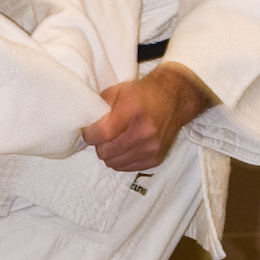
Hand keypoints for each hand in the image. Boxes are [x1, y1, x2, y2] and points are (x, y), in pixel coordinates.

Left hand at [83, 64, 214, 171]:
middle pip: (106, 152)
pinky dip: (121, 159)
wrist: (174, 99)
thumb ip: (100, 108)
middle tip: (103, 135)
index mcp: (132, 111)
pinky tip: (125, 147)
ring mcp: (151, 148)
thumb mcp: (117, 91)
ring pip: (114, 163)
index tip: (89, 131)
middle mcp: (143, 132)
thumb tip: (85, 125)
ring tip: (115, 140)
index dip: (90, 135)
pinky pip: (126, 168)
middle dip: (99, 144)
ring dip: (110, 153)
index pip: (103, 134)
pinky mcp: (155, 159)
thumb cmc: (143, 93)